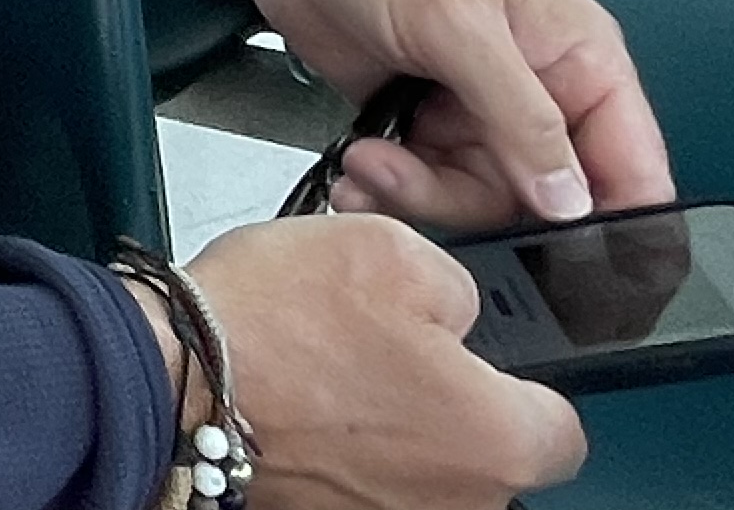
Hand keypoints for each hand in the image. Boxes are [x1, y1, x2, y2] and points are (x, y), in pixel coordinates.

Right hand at [188, 215, 587, 507]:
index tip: (481, 355)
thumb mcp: (394, 249)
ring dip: (393, 428)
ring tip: (330, 370)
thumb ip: (461, 287)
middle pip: (487, 454)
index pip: (563, 428)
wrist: (169, 379)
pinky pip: (365, 483)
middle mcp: (461, 504)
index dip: (523, 380)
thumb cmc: (277, 325)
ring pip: (423, 469)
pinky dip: (343, 450)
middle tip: (385, 345)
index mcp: (497, 439)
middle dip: (447, 403)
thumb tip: (458, 316)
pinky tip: (303, 404)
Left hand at [215, 0, 673, 229]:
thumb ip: (520, 117)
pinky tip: (356, 169)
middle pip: (544, 201)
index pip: (632, 166)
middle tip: (416, 180)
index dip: (617, 225)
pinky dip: (389, 187)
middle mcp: (537, 92)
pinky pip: (425, 185)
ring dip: (417, 194)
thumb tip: (572, 201)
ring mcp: (476, 110)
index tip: (580, 272)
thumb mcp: (458, 25)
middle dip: (474, 204)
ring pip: (478, 200)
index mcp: (578, 58)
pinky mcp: (420, 120)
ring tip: (368, 163)